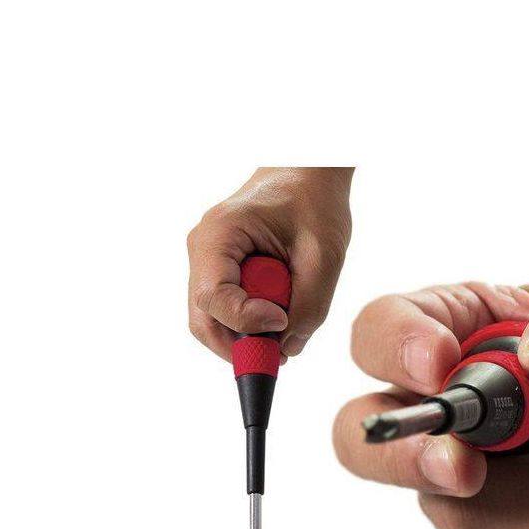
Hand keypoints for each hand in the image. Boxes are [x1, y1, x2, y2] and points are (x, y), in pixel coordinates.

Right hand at [187, 167, 352, 359]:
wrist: (309, 173)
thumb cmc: (316, 202)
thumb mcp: (325, 255)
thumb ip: (311, 305)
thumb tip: (289, 348)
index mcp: (219, 235)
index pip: (213, 298)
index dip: (247, 321)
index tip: (283, 319)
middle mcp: (204, 251)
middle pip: (203, 320)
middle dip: (240, 346)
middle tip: (281, 355)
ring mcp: (209, 264)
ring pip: (214, 321)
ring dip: (249, 335)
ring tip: (288, 321)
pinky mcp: (223, 273)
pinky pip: (228, 312)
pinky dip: (253, 323)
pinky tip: (283, 309)